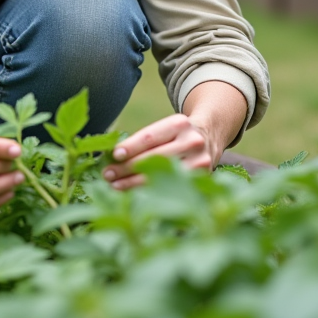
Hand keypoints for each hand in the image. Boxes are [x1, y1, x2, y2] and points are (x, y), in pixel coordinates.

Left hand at [102, 81, 247, 190]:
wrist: (210, 136)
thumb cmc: (176, 134)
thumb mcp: (165, 128)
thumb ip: (144, 140)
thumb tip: (112, 156)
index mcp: (179, 123)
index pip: (150, 136)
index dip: (131, 146)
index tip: (114, 155)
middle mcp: (192, 141)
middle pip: (154, 157)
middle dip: (127, 167)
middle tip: (107, 174)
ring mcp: (200, 161)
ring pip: (162, 174)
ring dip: (134, 182)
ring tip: (114, 186)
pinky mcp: (202, 178)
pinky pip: (170, 187)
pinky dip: (149, 191)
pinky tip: (133, 194)